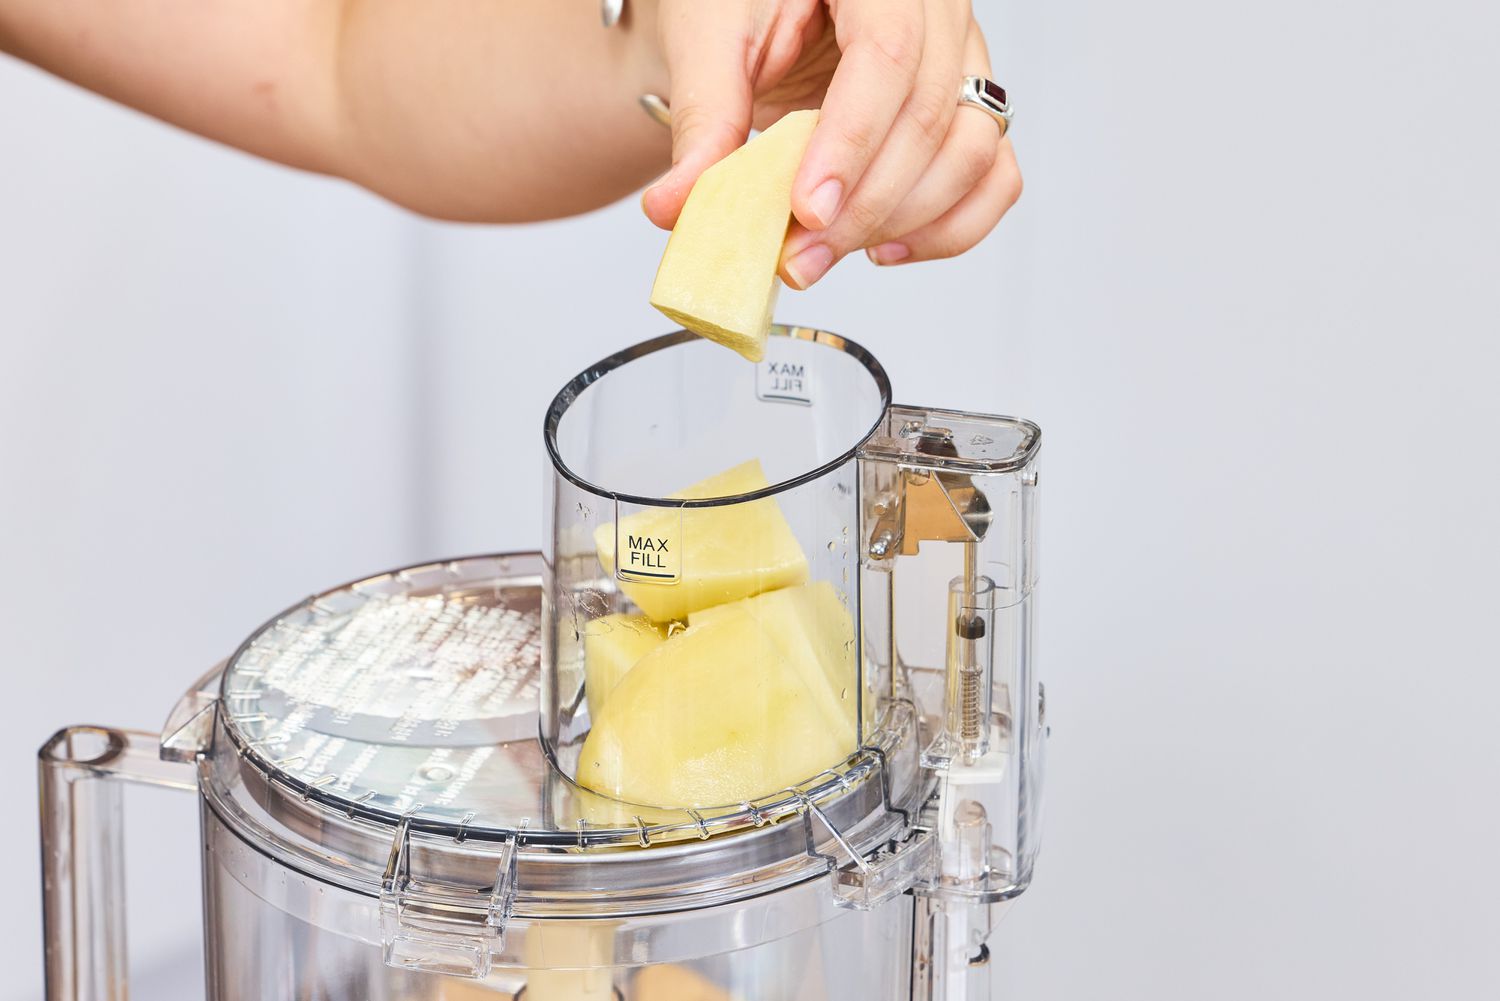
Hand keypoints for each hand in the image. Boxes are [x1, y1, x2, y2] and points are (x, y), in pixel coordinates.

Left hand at [641, 0, 1020, 287]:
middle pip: (929, 115)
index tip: (807, 208)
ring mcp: (963, 59)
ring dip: (902, 223)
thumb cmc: (735, 2)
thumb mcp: (706, 40)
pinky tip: (883, 247)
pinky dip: (948, 228)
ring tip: (825, 254)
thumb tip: (677, 204)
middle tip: (795, 255)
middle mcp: (936, 9)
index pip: (888, 53)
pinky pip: (993, 177)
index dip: (852, 141)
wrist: (753, 10)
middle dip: (862, 205)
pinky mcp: (968, 111)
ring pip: (971, 153)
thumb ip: (703, 120)